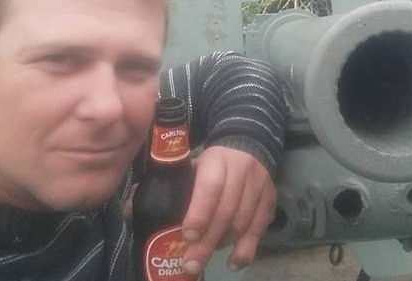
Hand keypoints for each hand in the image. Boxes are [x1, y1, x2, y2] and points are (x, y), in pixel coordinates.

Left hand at [181, 145, 276, 274]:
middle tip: (191, 263)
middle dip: (208, 240)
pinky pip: (259, 228)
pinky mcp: (270, 199)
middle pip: (227, 210)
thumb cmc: (212, 163)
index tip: (187, 237)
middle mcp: (242, 170)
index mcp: (217, 160)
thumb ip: (175, 186)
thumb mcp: (193, 165)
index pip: (211, 188)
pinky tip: (234, 262)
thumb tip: (141, 211)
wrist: (248, 146)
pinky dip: (246, 248)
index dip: (200, 214)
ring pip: (243, 221)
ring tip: (205, 259)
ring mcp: (259, 185)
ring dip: (224, 244)